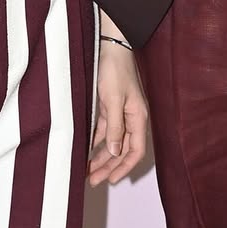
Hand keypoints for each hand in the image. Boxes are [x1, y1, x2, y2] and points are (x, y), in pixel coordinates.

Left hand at [88, 43, 148, 186]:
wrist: (111, 46)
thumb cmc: (116, 71)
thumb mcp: (114, 100)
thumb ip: (115, 127)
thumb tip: (115, 151)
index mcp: (138, 118)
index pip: (135, 150)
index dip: (125, 167)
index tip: (112, 180)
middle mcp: (131, 118)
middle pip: (122, 149)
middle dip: (109, 166)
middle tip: (94, 180)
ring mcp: (121, 113)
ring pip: (112, 141)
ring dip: (102, 156)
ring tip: (89, 170)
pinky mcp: (110, 106)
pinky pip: (105, 130)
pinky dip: (97, 141)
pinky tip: (88, 150)